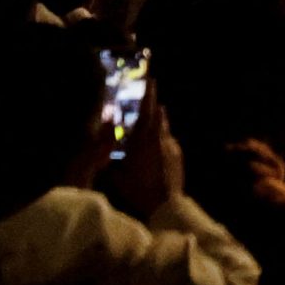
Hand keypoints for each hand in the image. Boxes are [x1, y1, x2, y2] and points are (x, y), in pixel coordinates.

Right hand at [116, 94, 184, 218]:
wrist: (166, 204)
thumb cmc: (138, 189)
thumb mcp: (119, 174)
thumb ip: (113, 159)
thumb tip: (106, 150)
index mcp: (145, 140)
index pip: (148, 111)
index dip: (149, 95)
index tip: (150, 80)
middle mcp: (161, 138)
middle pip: (158, 116)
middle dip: (153, 106)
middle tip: (148, 95)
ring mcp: (172, 146)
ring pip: (164, 128)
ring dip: (157, 123)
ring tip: (148, 122)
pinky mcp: (178, 154)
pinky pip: (168, 140)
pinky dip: (160, 138)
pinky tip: (153, 147)